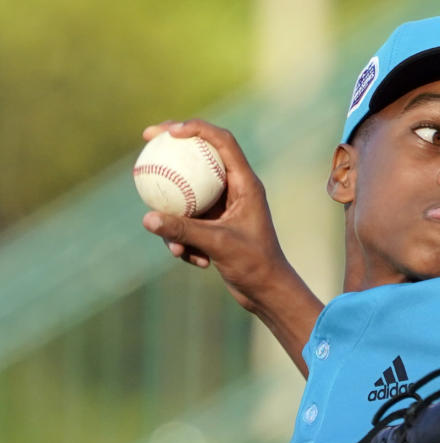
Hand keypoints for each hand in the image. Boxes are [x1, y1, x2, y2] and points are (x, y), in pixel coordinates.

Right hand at [140, 119, 287, 310]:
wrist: (266, 291)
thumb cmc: (254, 265)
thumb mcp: (218, 245)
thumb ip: (184, 230)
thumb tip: (147, 218)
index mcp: (246, 184)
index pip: (223, 142)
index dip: (197, 128)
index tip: (169, 132)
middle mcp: (236, 190)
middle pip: (201, 157)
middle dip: (173, 150)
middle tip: (146, 139)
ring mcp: (224, 206)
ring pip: (188, 195)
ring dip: (177, 221)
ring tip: (177, 248)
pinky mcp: (215, 224)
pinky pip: (188, 220)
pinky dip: (185, 240)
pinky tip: (194, 261)